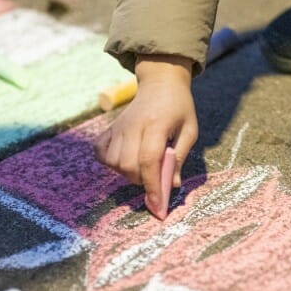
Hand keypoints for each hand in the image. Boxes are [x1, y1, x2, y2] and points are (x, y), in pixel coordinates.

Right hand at [94, 55, 198, 207]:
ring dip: (127, 173)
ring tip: (142, 166)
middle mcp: (133, 125)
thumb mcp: (190, 131)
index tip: (157, 207)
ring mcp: (118, 126)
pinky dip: (109, 162)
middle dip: (142, 180)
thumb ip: (180, 158)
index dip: (152, 187)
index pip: (149, 160)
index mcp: (156, 124)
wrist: (161, 83)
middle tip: (155, 176)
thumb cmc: (179, 108)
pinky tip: (122, 160)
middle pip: (128, 165)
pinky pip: (100, 153)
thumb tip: (170, 186)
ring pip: (114, 162)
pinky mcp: (110, 128)